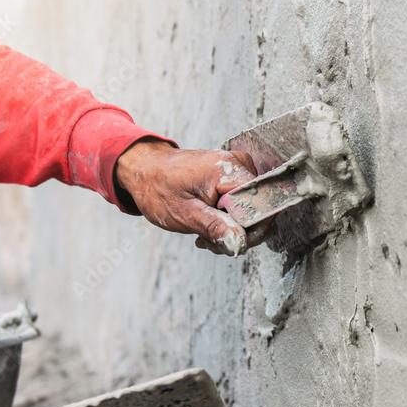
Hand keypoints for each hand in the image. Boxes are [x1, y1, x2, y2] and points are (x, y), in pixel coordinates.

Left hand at [115, 140, 271, 255]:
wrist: (144, 170)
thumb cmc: (158, 187)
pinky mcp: (233, 175)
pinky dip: (228, 219)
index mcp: (227, 170)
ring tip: (205, 233)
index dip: (251, 230)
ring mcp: (237, 168)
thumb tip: (239, 242)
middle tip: (212, 241)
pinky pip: (243, 204)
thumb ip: (214, 227)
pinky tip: (210, 223)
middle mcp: (238, 164)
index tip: (230, 241)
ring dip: (231, 229)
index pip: (262, 206)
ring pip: (252, 210)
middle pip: (259, 209)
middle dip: (238, 233)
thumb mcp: (184, 214)